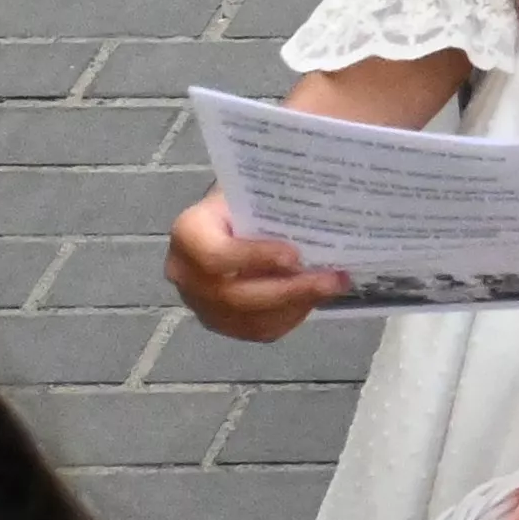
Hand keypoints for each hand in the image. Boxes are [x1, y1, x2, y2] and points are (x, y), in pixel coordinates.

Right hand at [164, 191, 349, 342]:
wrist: (232, 217)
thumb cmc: (247, 198)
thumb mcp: (256, 189)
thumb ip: (277, 201)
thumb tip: (324, 203)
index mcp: (189, 232)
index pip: (214, 255)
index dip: (254, 258)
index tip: (295, 255)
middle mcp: (185, 273)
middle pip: (234, 296)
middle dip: (290, 290)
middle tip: (333, 279)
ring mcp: (200, 302)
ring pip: (249, 319)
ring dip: (296, 306)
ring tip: (333, 286)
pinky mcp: (220, 321)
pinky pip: (257, 330)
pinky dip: (290, 317)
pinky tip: (313, 298)